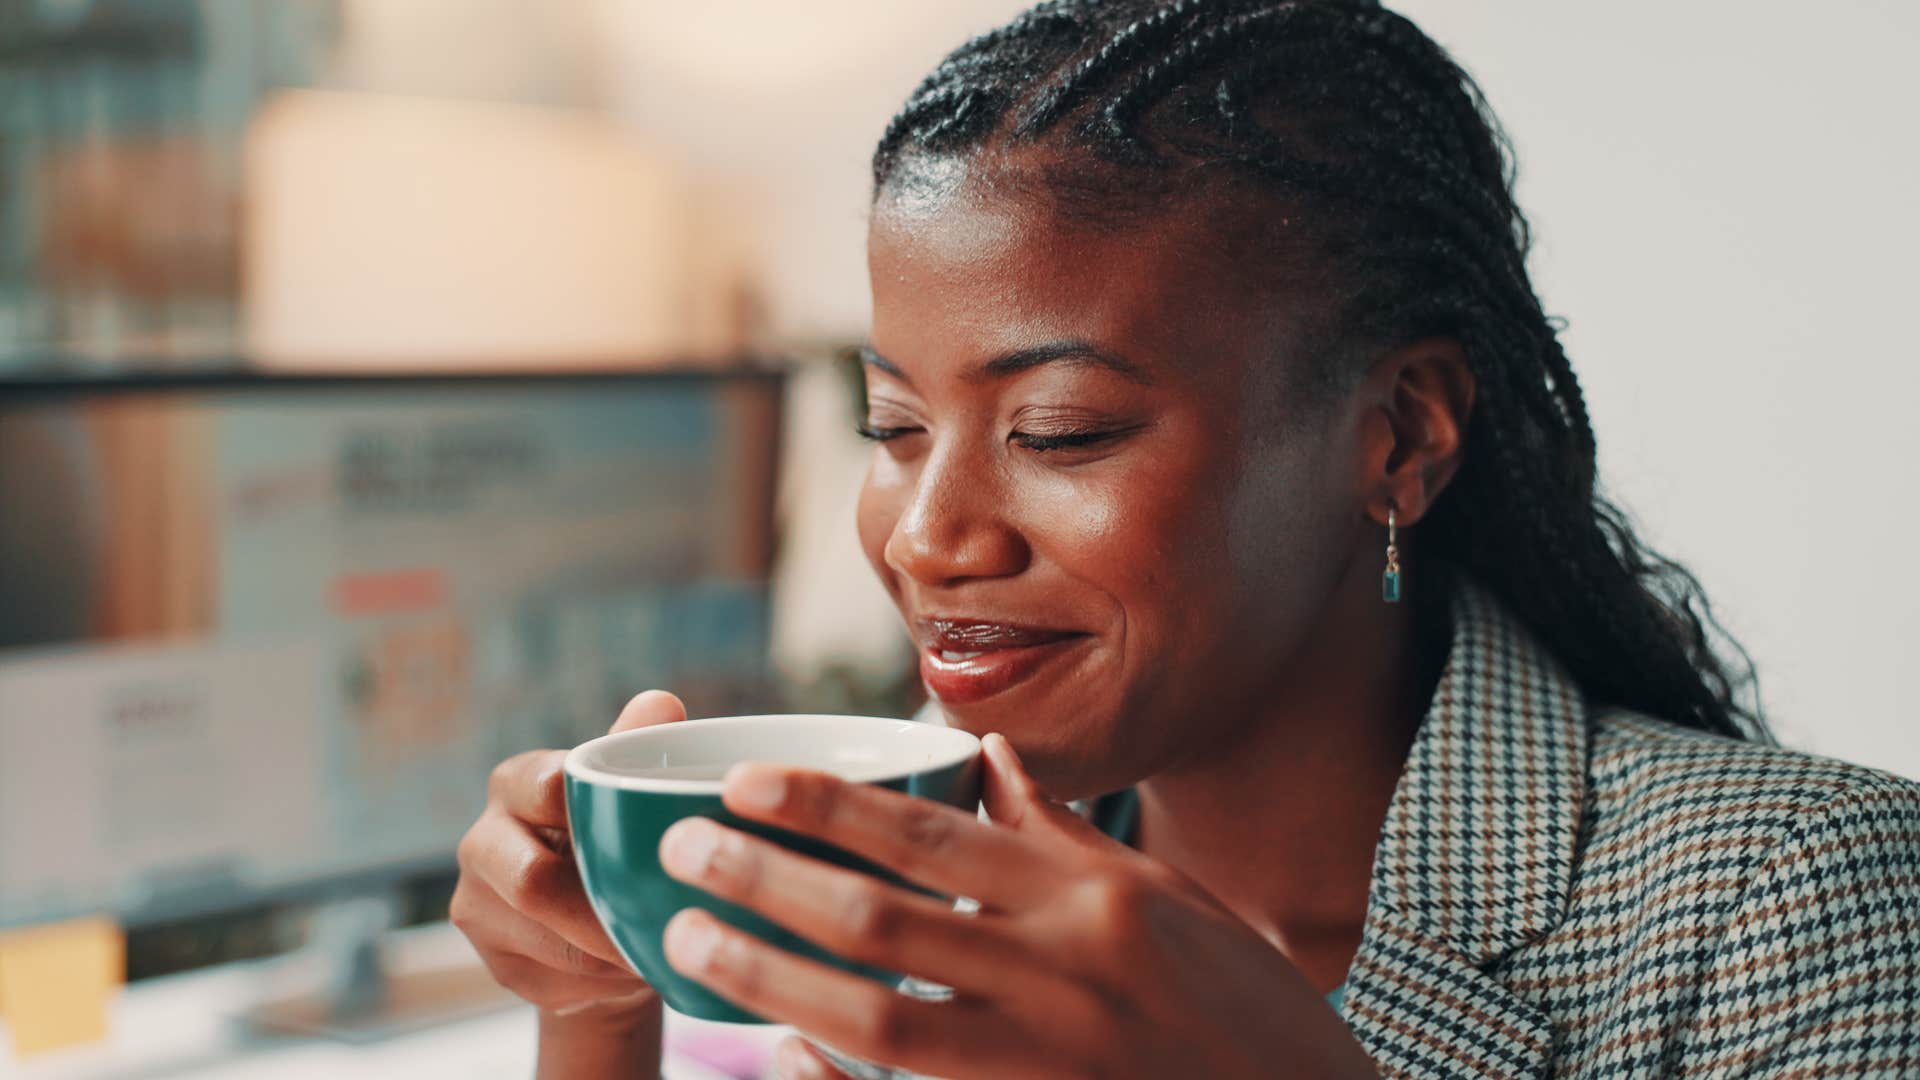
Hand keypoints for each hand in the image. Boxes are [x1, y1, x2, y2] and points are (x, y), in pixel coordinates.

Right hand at [452, 690, 685, 1021]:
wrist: (592, 914)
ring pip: (547, 940)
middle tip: (665, 921)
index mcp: (516, 783)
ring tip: (662, 946)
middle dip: (603, 909)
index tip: (643, 834)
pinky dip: (602, 981)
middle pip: (532, 881)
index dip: (589, 812)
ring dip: (611, 950)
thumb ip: (638, 745)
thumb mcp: (626, 787)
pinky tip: (631, 969)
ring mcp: (477, 906)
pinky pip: (552, 980)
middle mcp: (481, 841)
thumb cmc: (614, 832)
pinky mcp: (493, 963)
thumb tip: (662, 704)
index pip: (544, 788)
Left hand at [654, 733, 1377, 1079]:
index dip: (825, 805)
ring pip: (877, 1013)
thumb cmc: (1245, 1013)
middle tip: (682, 849)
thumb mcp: (1170, 902)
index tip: (744, 783)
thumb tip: (987, 755)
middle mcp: (1065, 971)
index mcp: (1097, 897)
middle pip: (883, 916)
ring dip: (772, 973)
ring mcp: (1048, 1061)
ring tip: (692, 941)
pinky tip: (774, 1054)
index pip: (932, 834)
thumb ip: (1066, 835)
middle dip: (768, 877)